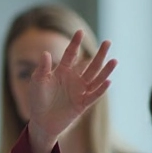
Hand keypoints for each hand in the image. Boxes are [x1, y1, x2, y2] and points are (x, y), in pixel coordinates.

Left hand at [26, 30, 115, 152]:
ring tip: (114, 60)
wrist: (41, 121)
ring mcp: (79, 91)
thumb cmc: (38, 99)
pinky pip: (93, 95)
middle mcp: (74, 79)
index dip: (75, 43)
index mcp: (62, 71)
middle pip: (90, 64)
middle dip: (99, 54)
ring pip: (96, 78)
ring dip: (105, 70)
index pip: (71, 54)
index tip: (80, 31)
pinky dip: (101, 89)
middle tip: (108, 42)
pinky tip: (108, 81)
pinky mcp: (82, 104)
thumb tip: (45, 53)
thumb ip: (42, 68)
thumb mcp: (37, 82)